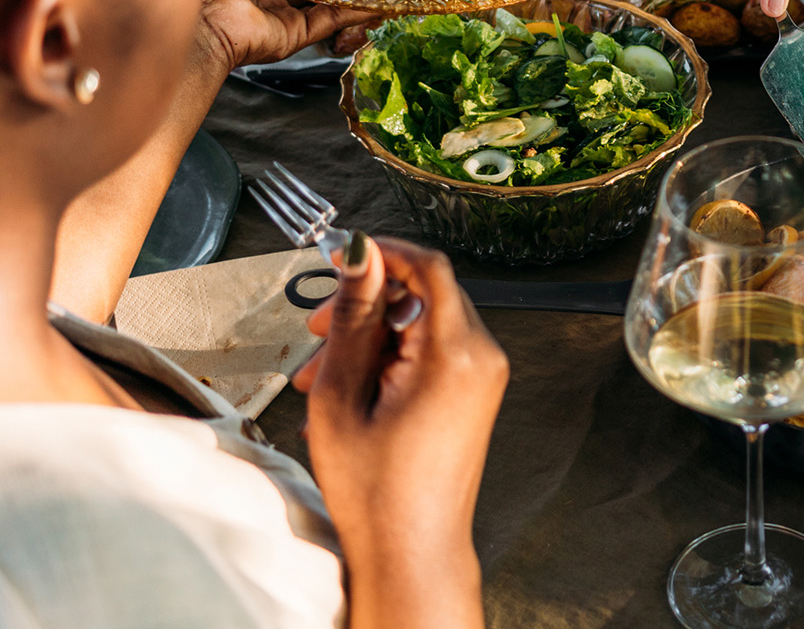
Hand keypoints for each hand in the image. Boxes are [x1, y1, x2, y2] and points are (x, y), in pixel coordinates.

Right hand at [295, 235, 508, 557]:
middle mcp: (482, 357)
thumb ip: (354, 317)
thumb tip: (360, 256)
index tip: (343, 256)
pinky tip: (348, 387)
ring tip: (320, 375)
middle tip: (319, 329)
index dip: (383, 252)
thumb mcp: (344, 394)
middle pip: (424, 293)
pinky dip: (390, 357)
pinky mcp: (475, 393)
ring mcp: (483, 377)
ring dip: (370, 335)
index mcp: (456, 353)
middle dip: (366, 303)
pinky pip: (432, 351)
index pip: (428, 266)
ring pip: (422, 323)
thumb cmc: (377, 491)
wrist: (412, 551)